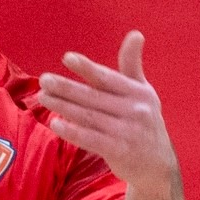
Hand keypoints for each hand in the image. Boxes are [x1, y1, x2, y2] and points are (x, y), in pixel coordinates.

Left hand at [39, 30, 178, 197]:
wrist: (157, 165)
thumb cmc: (144, 122)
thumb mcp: (143, 93)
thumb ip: (132, 66)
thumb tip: (135, 34)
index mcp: (138, 92)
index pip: (107, 78)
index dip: (87, 68)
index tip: (67, 58)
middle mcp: (135, 110)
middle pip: (93, 97)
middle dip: (66, 88)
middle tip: (44, 80)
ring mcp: (128, 132)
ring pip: (88, 117)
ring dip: (63, 107)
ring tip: (42, 97)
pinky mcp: (120, 151)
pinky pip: (91, 139)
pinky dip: (72, 131)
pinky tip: (55, 123)